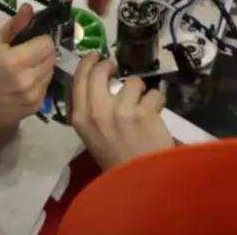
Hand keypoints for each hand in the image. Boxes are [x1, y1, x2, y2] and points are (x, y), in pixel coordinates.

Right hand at [0, 4, 55, 127]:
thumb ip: (14, 25)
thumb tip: (29, 8)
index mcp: (15, 61)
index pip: (47, 44)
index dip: (40, 39)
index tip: (30, 40)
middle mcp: (28, 79)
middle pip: (51, 58)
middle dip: (42, 52)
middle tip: (27, 53)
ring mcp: (33, 96)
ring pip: (51, 72)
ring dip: (42, 67)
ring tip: (25, 68)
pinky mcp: (35, 107)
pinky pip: (46, 87)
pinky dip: (39, 82)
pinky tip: (24, 82)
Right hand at [69, 53, 174, 170]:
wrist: (139, 180)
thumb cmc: (113, 158)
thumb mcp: (89, 135)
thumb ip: (87, 109)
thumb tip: (92, 81)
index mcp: (79, 117)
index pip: (79, 78)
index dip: (88, 62)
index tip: (96, 56)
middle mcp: (97, 111)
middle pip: (100, 71)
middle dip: (110, 66)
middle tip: (117, 71)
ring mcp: (121, 111)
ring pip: (132, 82)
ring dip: (140, 91)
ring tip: (142, 106)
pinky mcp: (144, 113)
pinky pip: (154, 93)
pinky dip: (157, 102)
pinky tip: (155, 115)